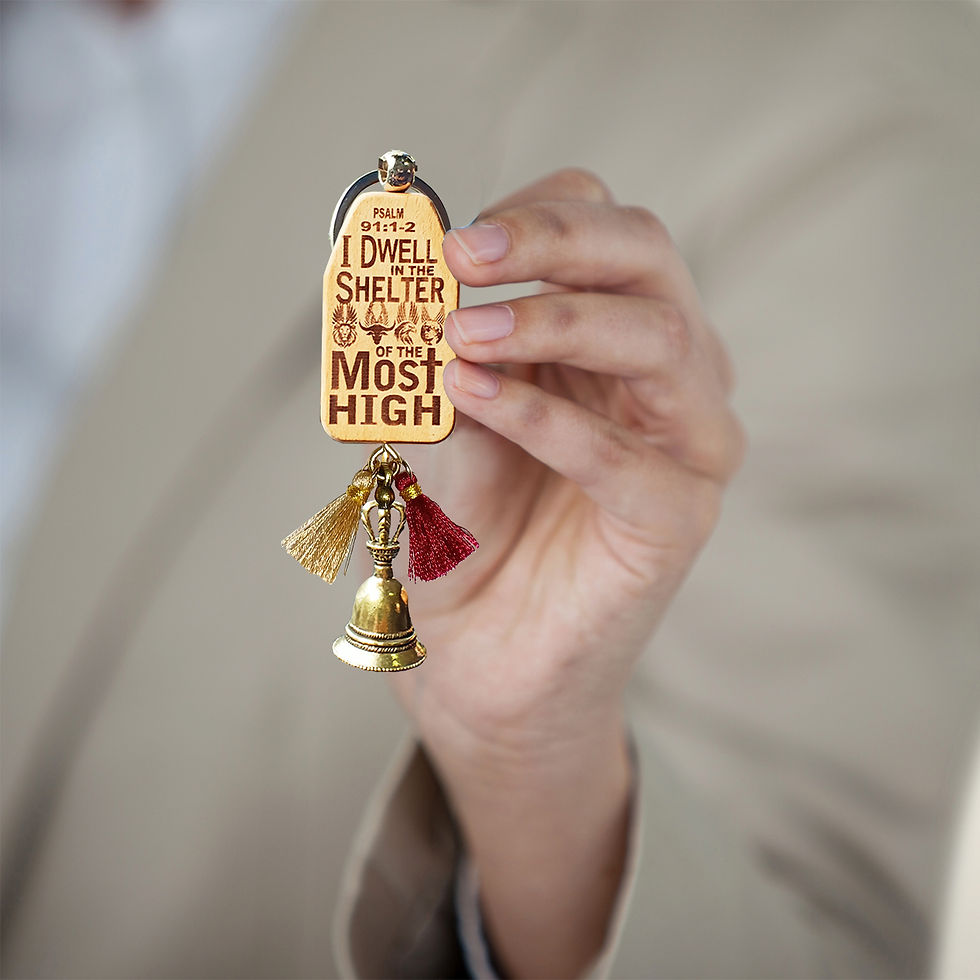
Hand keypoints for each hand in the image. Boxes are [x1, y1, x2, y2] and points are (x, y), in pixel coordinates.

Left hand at [390, 169, 743, 977]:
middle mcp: (665, 378)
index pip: (606, 231)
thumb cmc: (462, 535)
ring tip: (458, 338)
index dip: (536, 215)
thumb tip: (399, 286)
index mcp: (611, 339)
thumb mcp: (437, 425)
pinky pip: (624, 455)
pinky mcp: (676, 520)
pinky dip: (545, 418)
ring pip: (657, 339)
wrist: (479, 662)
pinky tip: (477, 398)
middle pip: (646, 258)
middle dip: (550, 242)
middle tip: (461, 256)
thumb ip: (432, 359)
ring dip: (551, 321)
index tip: (451, 237)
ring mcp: (686, 447)